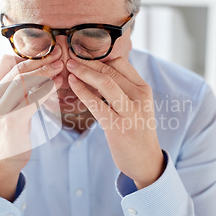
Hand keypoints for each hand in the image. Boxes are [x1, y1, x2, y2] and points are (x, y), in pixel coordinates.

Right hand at [0, 47, 62, 199]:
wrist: (5, 159)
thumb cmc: (12, 129)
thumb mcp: (8, 104)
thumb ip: (16, 87)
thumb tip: (36, 66)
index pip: (4, 61)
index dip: (26, 55)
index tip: (45, 54)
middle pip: (17, 69)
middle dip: (40, 61)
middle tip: (58, 56)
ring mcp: (0, 109)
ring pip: (24, 81)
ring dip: (45, 72)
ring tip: (60, 68)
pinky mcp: (12, 120)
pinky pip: (32, 98)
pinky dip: (47, 89)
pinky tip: (58, 84)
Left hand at [66, 52, 164, 188]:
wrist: (146, 161)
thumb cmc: (137, 130)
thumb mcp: (138, 105)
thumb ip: (124, 89)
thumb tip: (101, 71)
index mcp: (144, 90)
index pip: (122, 63)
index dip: (101, 56)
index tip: (84, 54)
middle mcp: (139, 98)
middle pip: (111, 71)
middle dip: (88, 62)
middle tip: (71, 57)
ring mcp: (130, 112)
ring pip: (105, 83)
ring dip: (84, 72)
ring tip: (69, 66)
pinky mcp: (117, 126)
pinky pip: (96, 103)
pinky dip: (82, 90)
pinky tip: (73, 84)